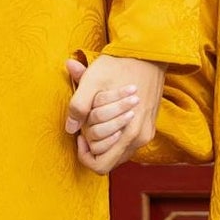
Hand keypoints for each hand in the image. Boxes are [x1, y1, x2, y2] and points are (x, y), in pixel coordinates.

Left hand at [64, 55, 162, 174]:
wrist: (146, 53)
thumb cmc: (118, 66)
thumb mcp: (92, 82)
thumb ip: (78, 106)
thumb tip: (70, 129)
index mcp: (129, 134)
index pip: (101, 165)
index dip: (85, 154)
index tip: (80, 135)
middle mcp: (141, 138)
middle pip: (110, 160)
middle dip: (94, 146)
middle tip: (86, 126)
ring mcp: (146, 132)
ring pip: (119, 151)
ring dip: (105, 140)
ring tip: (97, 119)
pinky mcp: (149, 126)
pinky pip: (127, 142)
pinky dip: (115, 134)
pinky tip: (108, 116)